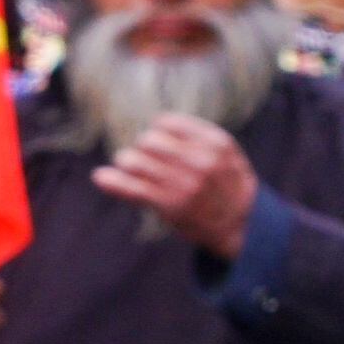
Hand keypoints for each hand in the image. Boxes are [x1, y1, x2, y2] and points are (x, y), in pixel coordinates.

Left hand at [90, 113, 257, 260]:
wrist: (241, 224)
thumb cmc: (226, 182)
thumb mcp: (224, 153)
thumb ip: (194, 135)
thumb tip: (156, 119)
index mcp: (216, 143)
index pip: (166, 122)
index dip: (158, 131)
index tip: (163, 142)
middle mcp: (201, 162)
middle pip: (147, 140)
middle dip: (142, 147)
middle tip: (148, 158)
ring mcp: (184, 184)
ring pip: (133, 160)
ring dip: (127, 162)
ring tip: (133, 168)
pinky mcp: (169, 204)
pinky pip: (131, 188)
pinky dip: (111, 180)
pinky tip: (102, 176)